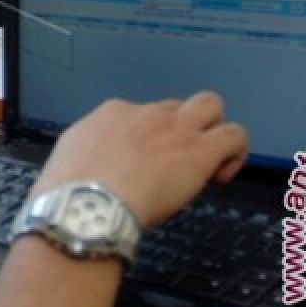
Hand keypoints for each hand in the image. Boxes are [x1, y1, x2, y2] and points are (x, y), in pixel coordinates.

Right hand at [32, 92, 247, 228]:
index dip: (149, 139)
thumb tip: (96, 162)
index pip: (141, 115)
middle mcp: (146, 114)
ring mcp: (175, 128)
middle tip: (178, 157)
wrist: (87, 201)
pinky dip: (234, 151)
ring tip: (210, 158)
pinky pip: (233, 135)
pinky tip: (222, 174)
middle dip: (182, 125)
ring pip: (210, 105)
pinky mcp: (199, 151)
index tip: (146, 165)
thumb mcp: (71, 156)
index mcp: (113, 114)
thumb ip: (91, 152)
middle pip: (176, 105)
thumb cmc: (71, 189)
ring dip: (213, 127)